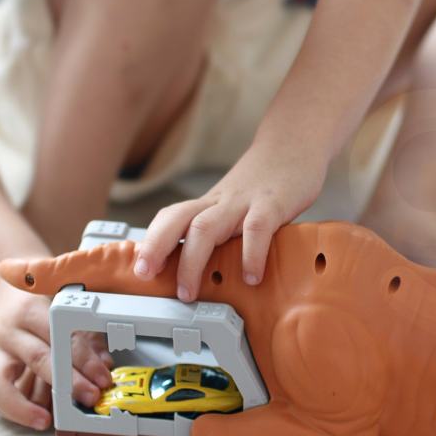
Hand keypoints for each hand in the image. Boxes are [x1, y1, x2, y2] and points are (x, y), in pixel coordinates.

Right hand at [0, 281, 113, 429]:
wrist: (9, 296)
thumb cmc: (44, 305)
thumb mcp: (68, 312)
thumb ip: (87, 337)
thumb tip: (104, 365)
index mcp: (30, 310)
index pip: (61, 337)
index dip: (84, 360)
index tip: (102, 379)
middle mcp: (7, 330)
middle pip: (37, 359)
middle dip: (68, 383)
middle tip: (89, 398)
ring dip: (23, 407)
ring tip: (46, 421)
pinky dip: (9, 408)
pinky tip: (30, 413)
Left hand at [135, 140, 327, 299]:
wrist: (296, 143)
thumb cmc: (266, 181)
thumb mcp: (238, 202)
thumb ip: (225, 228)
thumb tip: (210, 267)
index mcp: (211, 203)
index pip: (170, 217)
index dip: (151, 242)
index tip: (139, 269)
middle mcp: (221, 201)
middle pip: (177, 220)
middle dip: (156, 248)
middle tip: (148, 276)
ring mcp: (244, 201)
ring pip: (205, 227)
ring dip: (191, 262)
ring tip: (189, 292)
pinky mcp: (272, 204)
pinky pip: (256, 229)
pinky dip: (250, 255)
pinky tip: (251, 277)